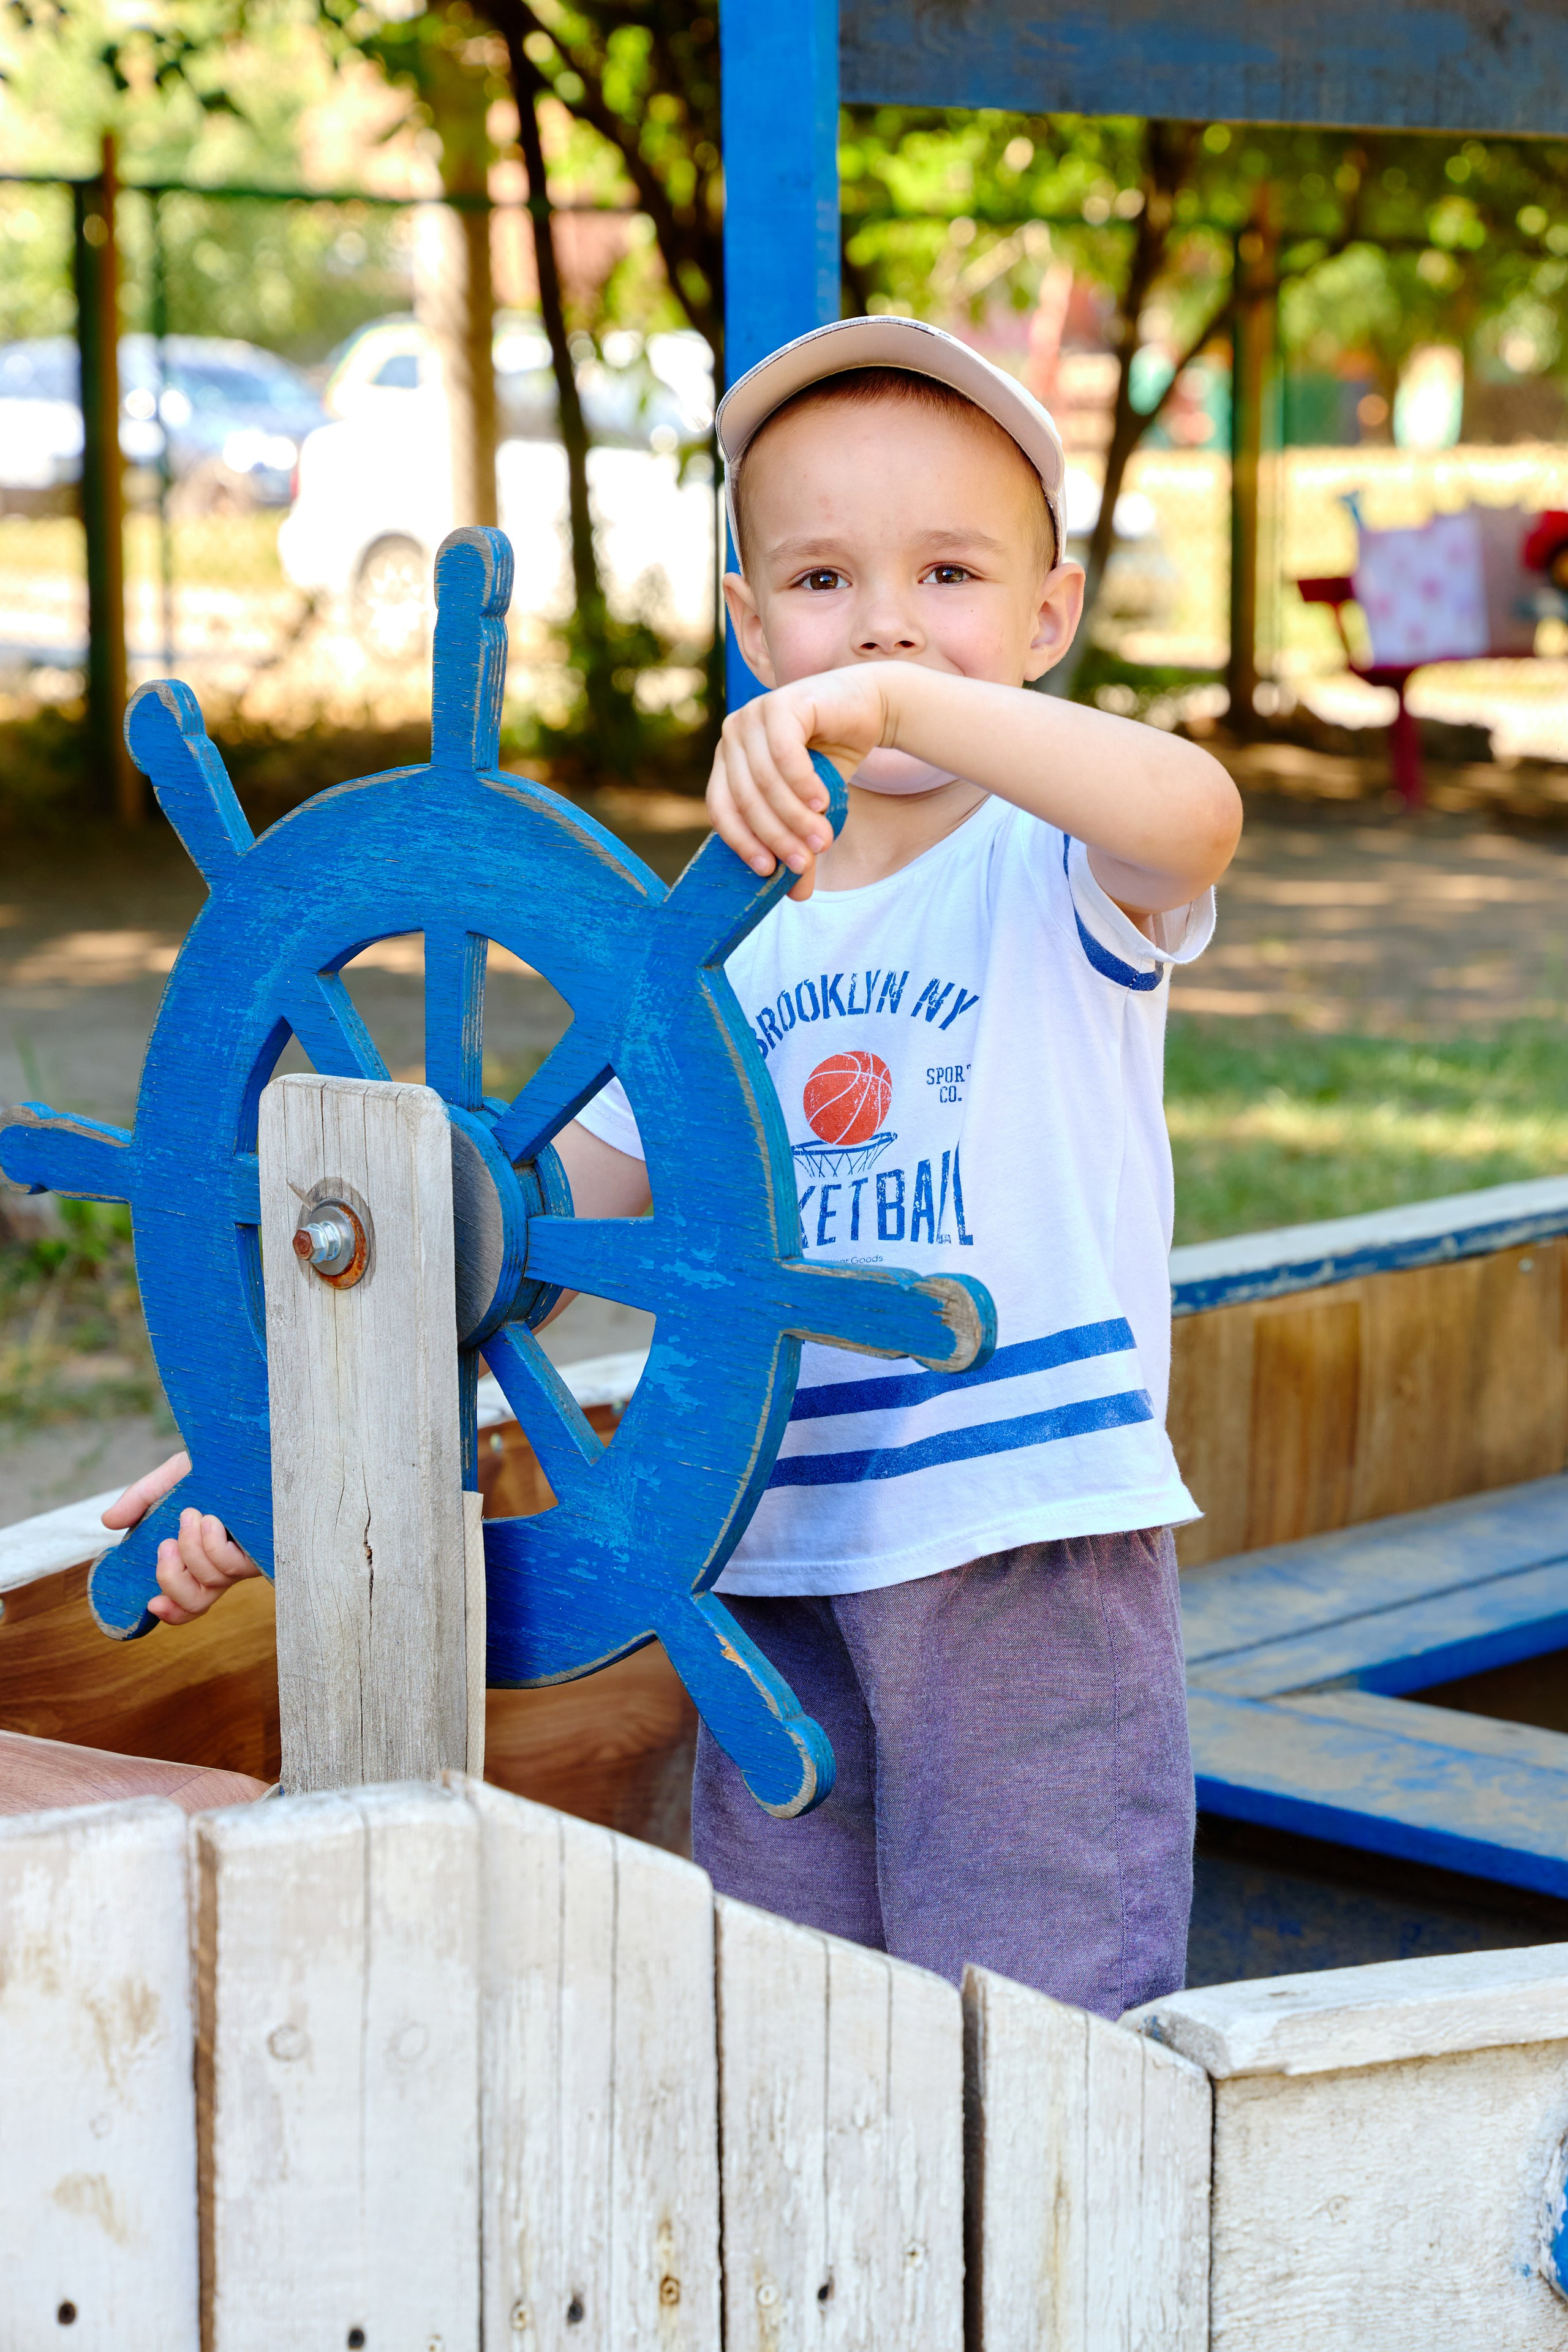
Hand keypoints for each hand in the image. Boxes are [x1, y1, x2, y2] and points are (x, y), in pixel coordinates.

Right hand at [102, 1452, 262, 1625]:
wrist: (250, 1446)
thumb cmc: (214, 1466)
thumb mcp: (170, 1480)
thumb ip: (139, 1500)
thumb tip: (108, 1522)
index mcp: (201, 1559)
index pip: (188, 1603)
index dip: (170, 1612)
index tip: (151, 1603)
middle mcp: (223, 1566)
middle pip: (195, 1603)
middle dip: (170, 1577)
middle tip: (166, 1543)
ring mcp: (244, 1559)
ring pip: (210, 1581)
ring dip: (192, 1548)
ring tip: (192, 1514)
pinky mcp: (263, 1550)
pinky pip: (231, 1565)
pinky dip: (212, 1544)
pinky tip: (211, 1519)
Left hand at [707, 668, 887, 900]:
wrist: (868, 707)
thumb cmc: (833, 758)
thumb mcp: (813, 809)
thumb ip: (800, 844)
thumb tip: (797, 896)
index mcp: (728, 761)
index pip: (722, 809)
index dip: (742, 843)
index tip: (767, 872)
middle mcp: (733, 736)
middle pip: (744, 799)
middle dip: (776, 836)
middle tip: (804, 863)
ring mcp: (753, 716)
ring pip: (765, 781)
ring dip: (794, 817)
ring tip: (823, 839)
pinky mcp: (780, 703)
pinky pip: (785, 754)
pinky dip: (803, 785)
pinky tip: (823, 803)